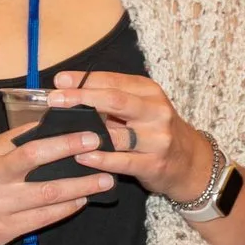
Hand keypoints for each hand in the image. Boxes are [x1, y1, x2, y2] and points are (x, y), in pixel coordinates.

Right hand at [0, 125, 113, 244]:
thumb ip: (10, 146)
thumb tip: (47, 129)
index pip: (25, 134)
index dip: (56, 127)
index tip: (81, 121)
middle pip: (35, 156)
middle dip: (69, 146)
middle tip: (96, 141)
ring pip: (48, 191)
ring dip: (80, 184)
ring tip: (104, 179)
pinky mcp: (5, 228)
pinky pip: (43, 217)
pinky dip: (66, 208)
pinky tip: (81, 201)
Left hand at [46, 70, 212, 202]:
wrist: (189, 162)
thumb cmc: (154, 130)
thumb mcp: (140, 107)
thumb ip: (110, 99)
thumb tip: (66, 89)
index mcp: (149, 92)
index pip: (113, 81)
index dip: (84, 80)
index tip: (58, 81)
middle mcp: (155, 112)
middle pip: (115, 101)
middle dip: (82, 98)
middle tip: (54, 100)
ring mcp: (157, 139)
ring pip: (117, 134)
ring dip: (86, 133)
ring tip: (59, 132)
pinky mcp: (154, 164)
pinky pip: (122, 161)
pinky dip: (100, 159)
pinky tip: (81, 157)